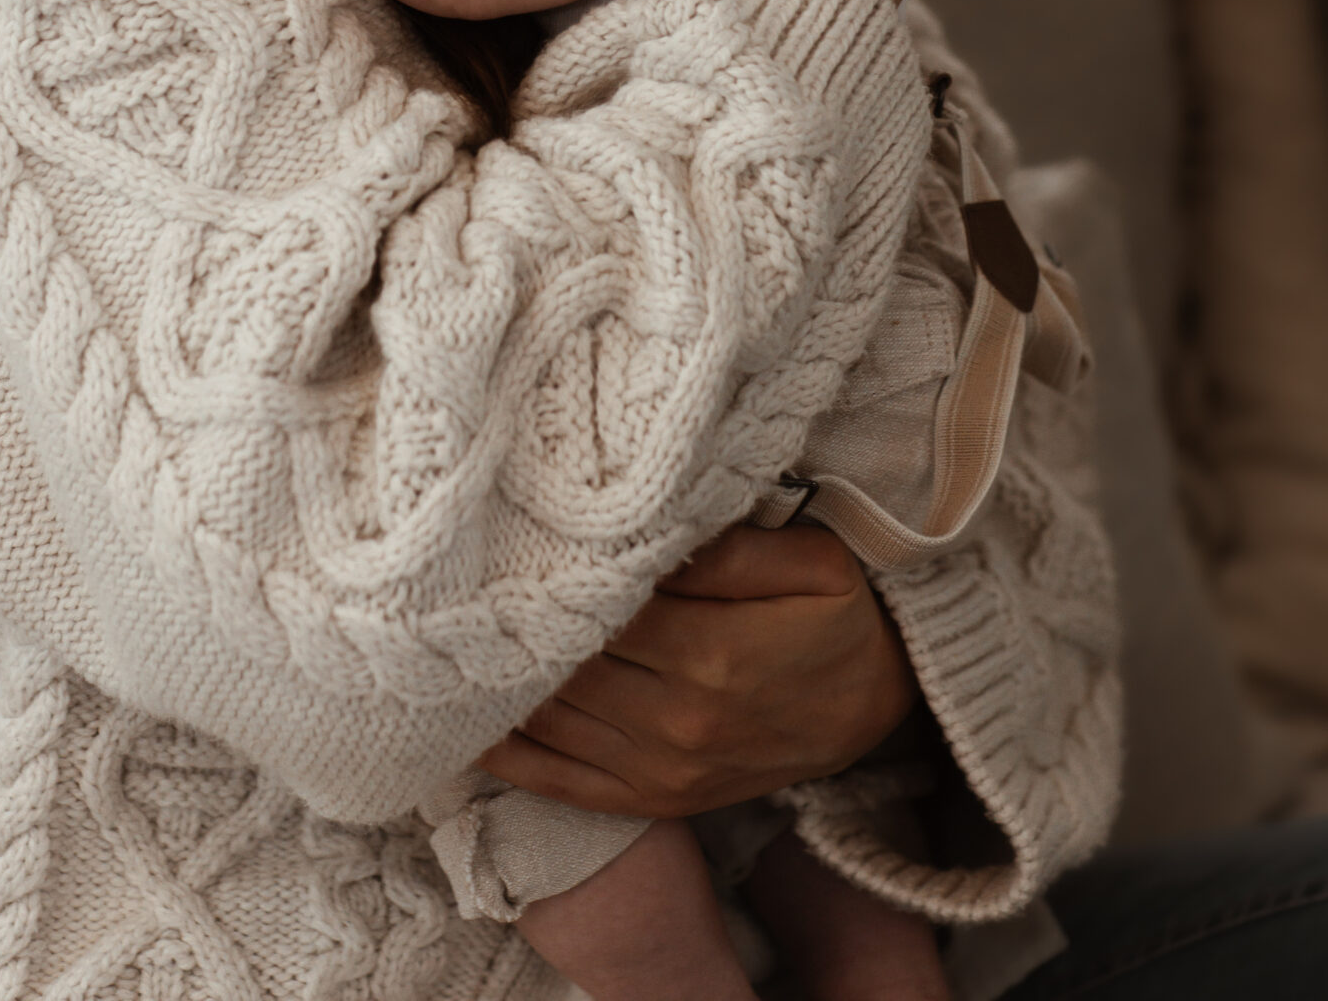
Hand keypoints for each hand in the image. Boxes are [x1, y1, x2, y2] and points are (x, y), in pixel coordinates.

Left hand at [474, 524, 915, 818]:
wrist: (887, 708)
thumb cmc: (844, 618)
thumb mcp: (810, 561)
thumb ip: (728, 548)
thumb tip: (650, 528)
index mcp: (709, 651)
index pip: (597, 607)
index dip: (544, 574)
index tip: (496, 538)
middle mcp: (676, 718)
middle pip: (565, 664)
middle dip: (511, 623)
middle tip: (450, 579)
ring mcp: (663, 768)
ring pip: (553, 722)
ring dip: (497, 683)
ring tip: (440, 637)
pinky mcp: (659, 798)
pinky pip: (566, 784)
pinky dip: (512, 757)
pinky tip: (462, 727)